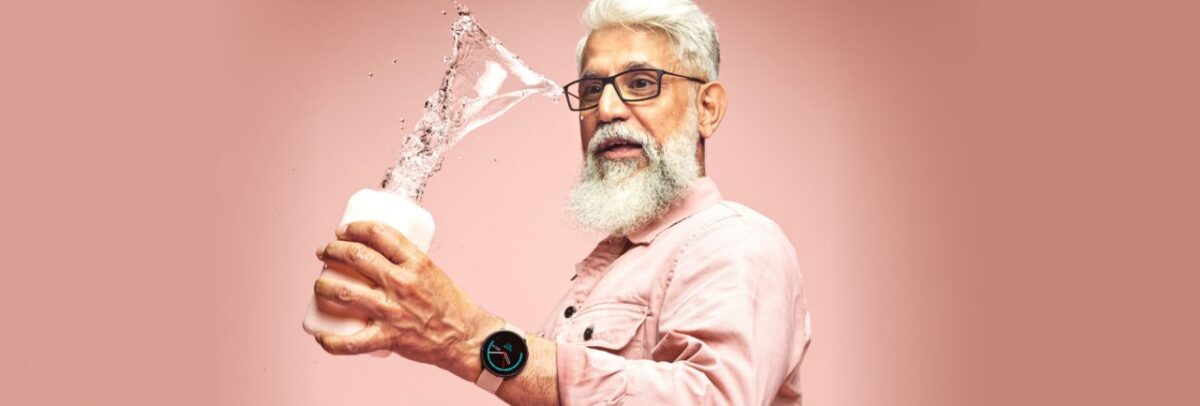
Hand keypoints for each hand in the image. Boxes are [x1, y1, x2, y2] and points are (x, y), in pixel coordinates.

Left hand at [312, 221, 501, 379]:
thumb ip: (406, 263)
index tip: (343, 230)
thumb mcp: (432, 272)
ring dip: (323, 286)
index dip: (354, 228)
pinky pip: (351, 342)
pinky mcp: (388, 338)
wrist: (465, 337)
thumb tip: (375, 255)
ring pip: (345, 293)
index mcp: (416, 262)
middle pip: (357, 257)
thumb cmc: (450, 305)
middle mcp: (402, 283)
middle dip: (333, 250)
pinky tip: (320, 335)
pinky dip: (331, 341)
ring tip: (319, 284)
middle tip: (325, 252)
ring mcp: (393, 311)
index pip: (378, 233)